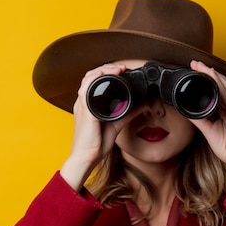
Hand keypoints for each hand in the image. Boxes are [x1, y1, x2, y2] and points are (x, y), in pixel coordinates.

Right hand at [60, 63, 131, 190]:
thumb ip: (128, 113)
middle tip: (121, 68)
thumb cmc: (96, 144)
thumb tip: (143, 105)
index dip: (106, 72)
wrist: (87, 157)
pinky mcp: (85, 112)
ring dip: (103, 70)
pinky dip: (98, 80)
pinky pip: (88, 91)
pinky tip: (110, 78)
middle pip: (90, 76)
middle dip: (106, 68)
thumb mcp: (116, 124)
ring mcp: (82, 106)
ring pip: (88, 79)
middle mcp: (83, 103)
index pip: (93, 81)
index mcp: (88, 105)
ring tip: (117, 69)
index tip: (121, 71)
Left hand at [187, 60, 225, 192]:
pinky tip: (212, 76)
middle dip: (207, 72)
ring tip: (200, 65)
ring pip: (223, 85)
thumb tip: (187, 111)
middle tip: (194, 63)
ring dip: (211, 74)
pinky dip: (219, 84)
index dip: (205, 79)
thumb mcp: (209, 131)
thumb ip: (199, 120)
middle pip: (219, 83)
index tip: (193, 72)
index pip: (215, 89)